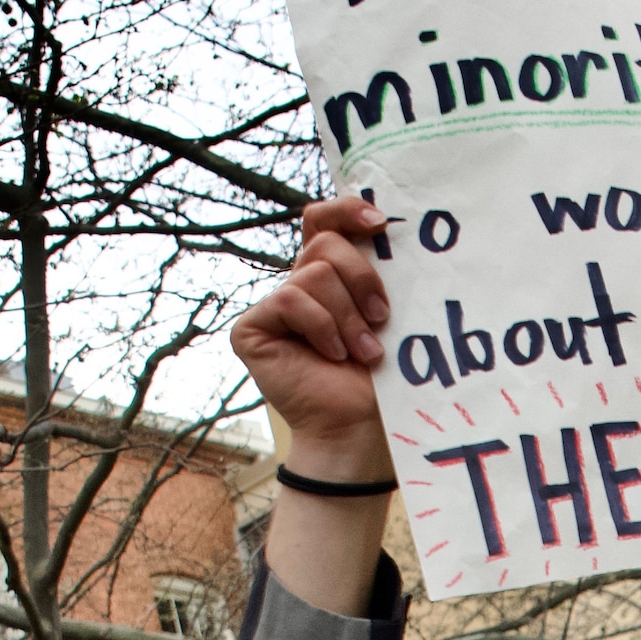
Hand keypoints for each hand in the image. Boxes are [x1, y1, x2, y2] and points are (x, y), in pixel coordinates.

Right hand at [233, 197, 393, 465]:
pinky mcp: (252, 328)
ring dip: (348, 316)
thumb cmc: (382, 378)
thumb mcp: (388, 315)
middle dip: (362, 278)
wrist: (360, 430)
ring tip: (363, 352)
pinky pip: (290, 299)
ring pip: (313, 273)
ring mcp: (274, 306)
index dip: (346, 209)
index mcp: (330, 276)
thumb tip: (388, 223)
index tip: (382, 222)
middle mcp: (299, 285)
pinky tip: (332, 356)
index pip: (325, 220)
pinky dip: (320, 326)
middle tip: (383, 317)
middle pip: (325, 243)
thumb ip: (379, 272)